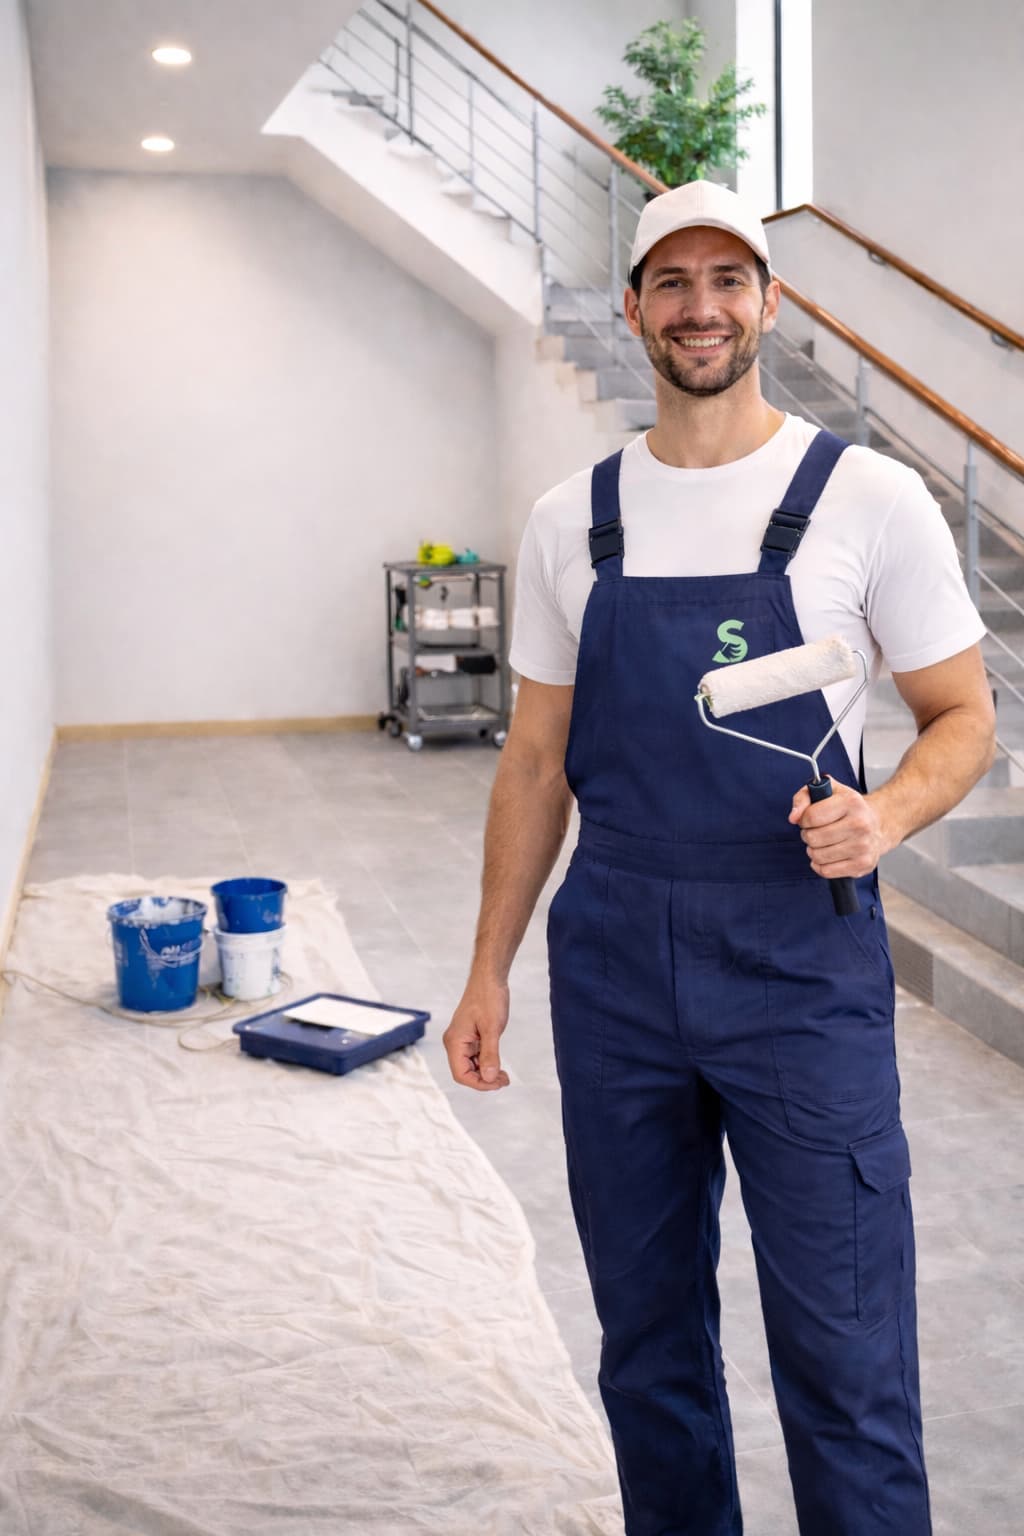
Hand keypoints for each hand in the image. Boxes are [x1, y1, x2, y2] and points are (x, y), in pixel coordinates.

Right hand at [443, 976, 510, 1091]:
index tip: (497, 1083)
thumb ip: (490, 1054)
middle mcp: (454, 1043)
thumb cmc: (488, 998)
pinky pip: (475, 1057)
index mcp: (455, 1041)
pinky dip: (486, 1063)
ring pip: (471, 1066)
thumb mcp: (492, 1028)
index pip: (461, 1074)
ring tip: (504, 1076)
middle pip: (465, 1073)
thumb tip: (489, 1077)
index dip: (479, 1083)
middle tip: (505, 1080)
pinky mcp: (469, 1037)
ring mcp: (461, 1040)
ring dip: (486, 1073)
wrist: (489, 979)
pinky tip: (498, 1065)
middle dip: (484, 1080)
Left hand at [788, 777, 890, 879]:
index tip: (809, 819)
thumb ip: (804, 798)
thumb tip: (793, 817)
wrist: (877, 825)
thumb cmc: (848, 808)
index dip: (803, 819)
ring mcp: (863, 846)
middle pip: (813, 838)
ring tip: (823, 843)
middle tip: (816, 831)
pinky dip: (820, 865)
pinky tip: (827, 855)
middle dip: (808, 835)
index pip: (811, 816)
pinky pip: (826, 871)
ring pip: (818, 856)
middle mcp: (860, 824)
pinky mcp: (862, 864)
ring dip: (813, 850)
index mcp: (851, 802)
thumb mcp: (827, 791)